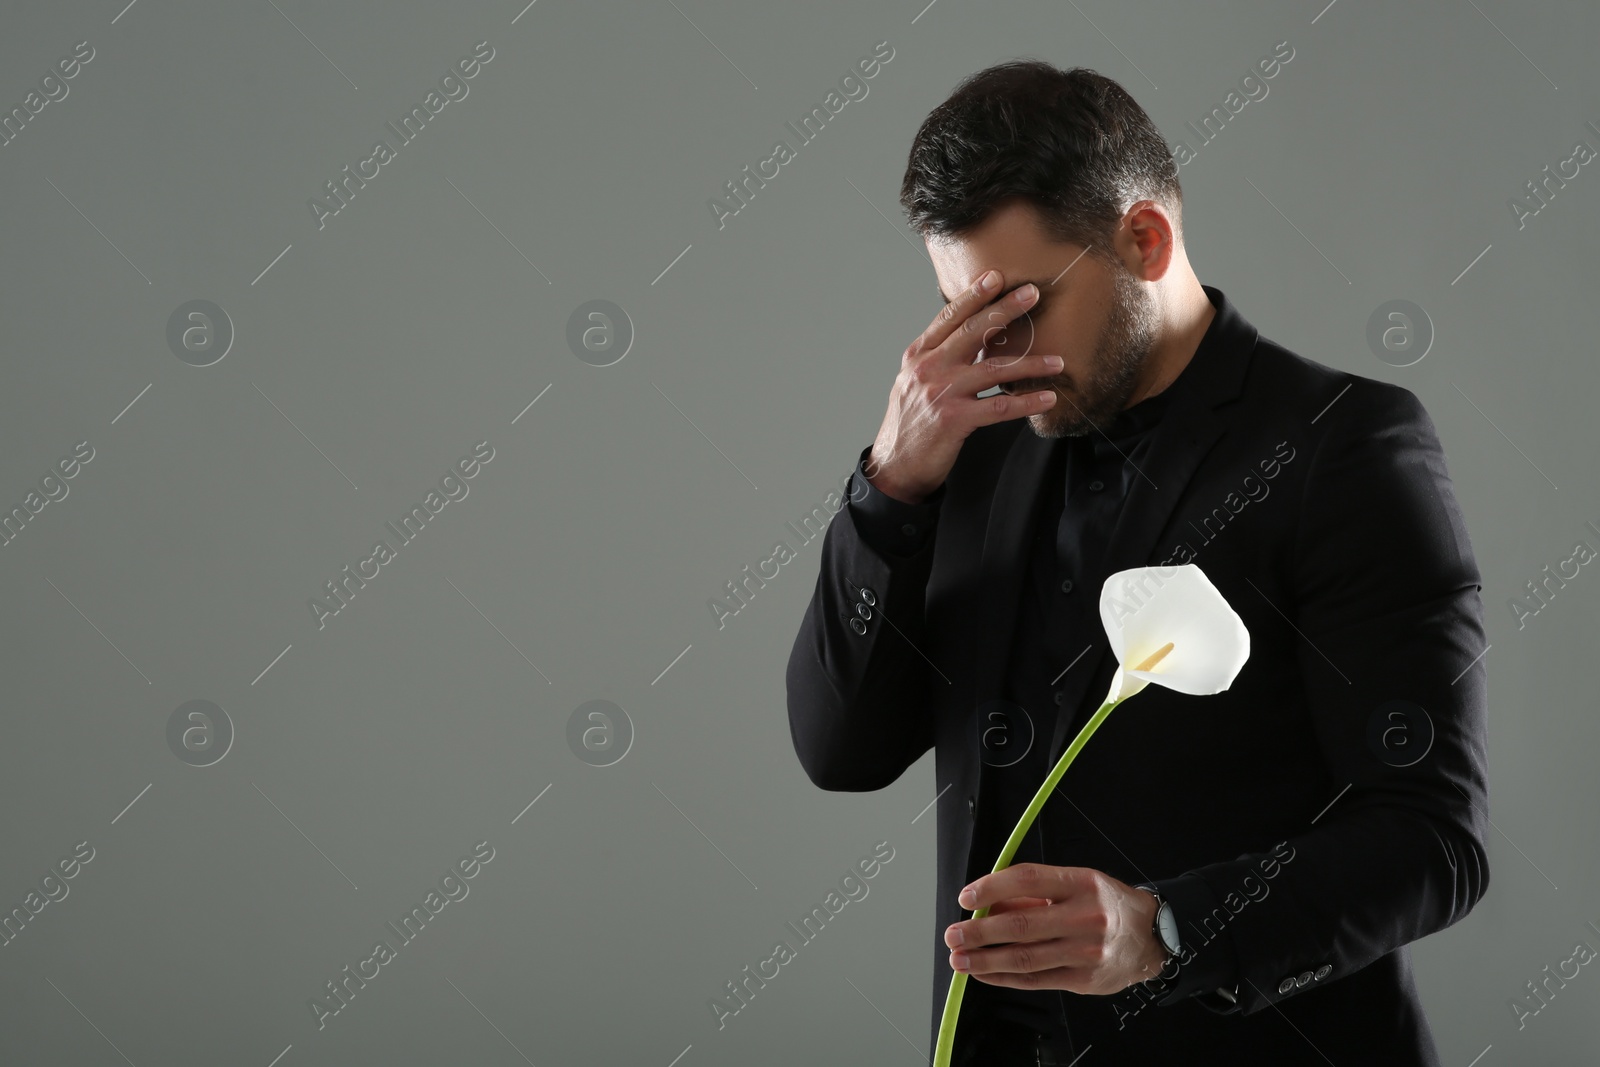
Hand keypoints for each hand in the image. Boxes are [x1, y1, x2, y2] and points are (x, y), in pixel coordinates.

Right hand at [864, 269, 1062, 503]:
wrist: (895, 465)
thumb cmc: (910, 422)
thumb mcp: (914, 381)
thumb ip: (938, 357)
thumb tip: (972, 336)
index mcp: (918, 355)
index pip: (949, 317)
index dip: (973, 295)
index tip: (996, 276)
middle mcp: (928, 368)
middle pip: (973, 332)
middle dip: (1005, 309)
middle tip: (1033, 293)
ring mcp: (941, 393)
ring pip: (993, 369)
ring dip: (1031, 363)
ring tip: (1058, 361)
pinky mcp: (954, 420)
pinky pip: (999, 407)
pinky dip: (1026, 402)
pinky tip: (1047, 398)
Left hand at [944, 864, 1168, 995]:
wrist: (1152, 938)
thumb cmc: (1106, 905)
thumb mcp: (1075, 885)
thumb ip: (1033, 895)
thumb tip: (987, 904)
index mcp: (1081, 883)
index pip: (1027, 879)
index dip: (991, 887)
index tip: (967, 897)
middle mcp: (1085, 917)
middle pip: (1021, 924)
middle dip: (979, 931)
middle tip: (952, 933)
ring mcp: (1085, 951)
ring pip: (1024, 957)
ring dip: (984, 959)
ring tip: (959, 957)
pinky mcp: (1083, 980)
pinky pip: (1035, 980)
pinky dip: (1003, 977)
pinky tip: (983, 973)